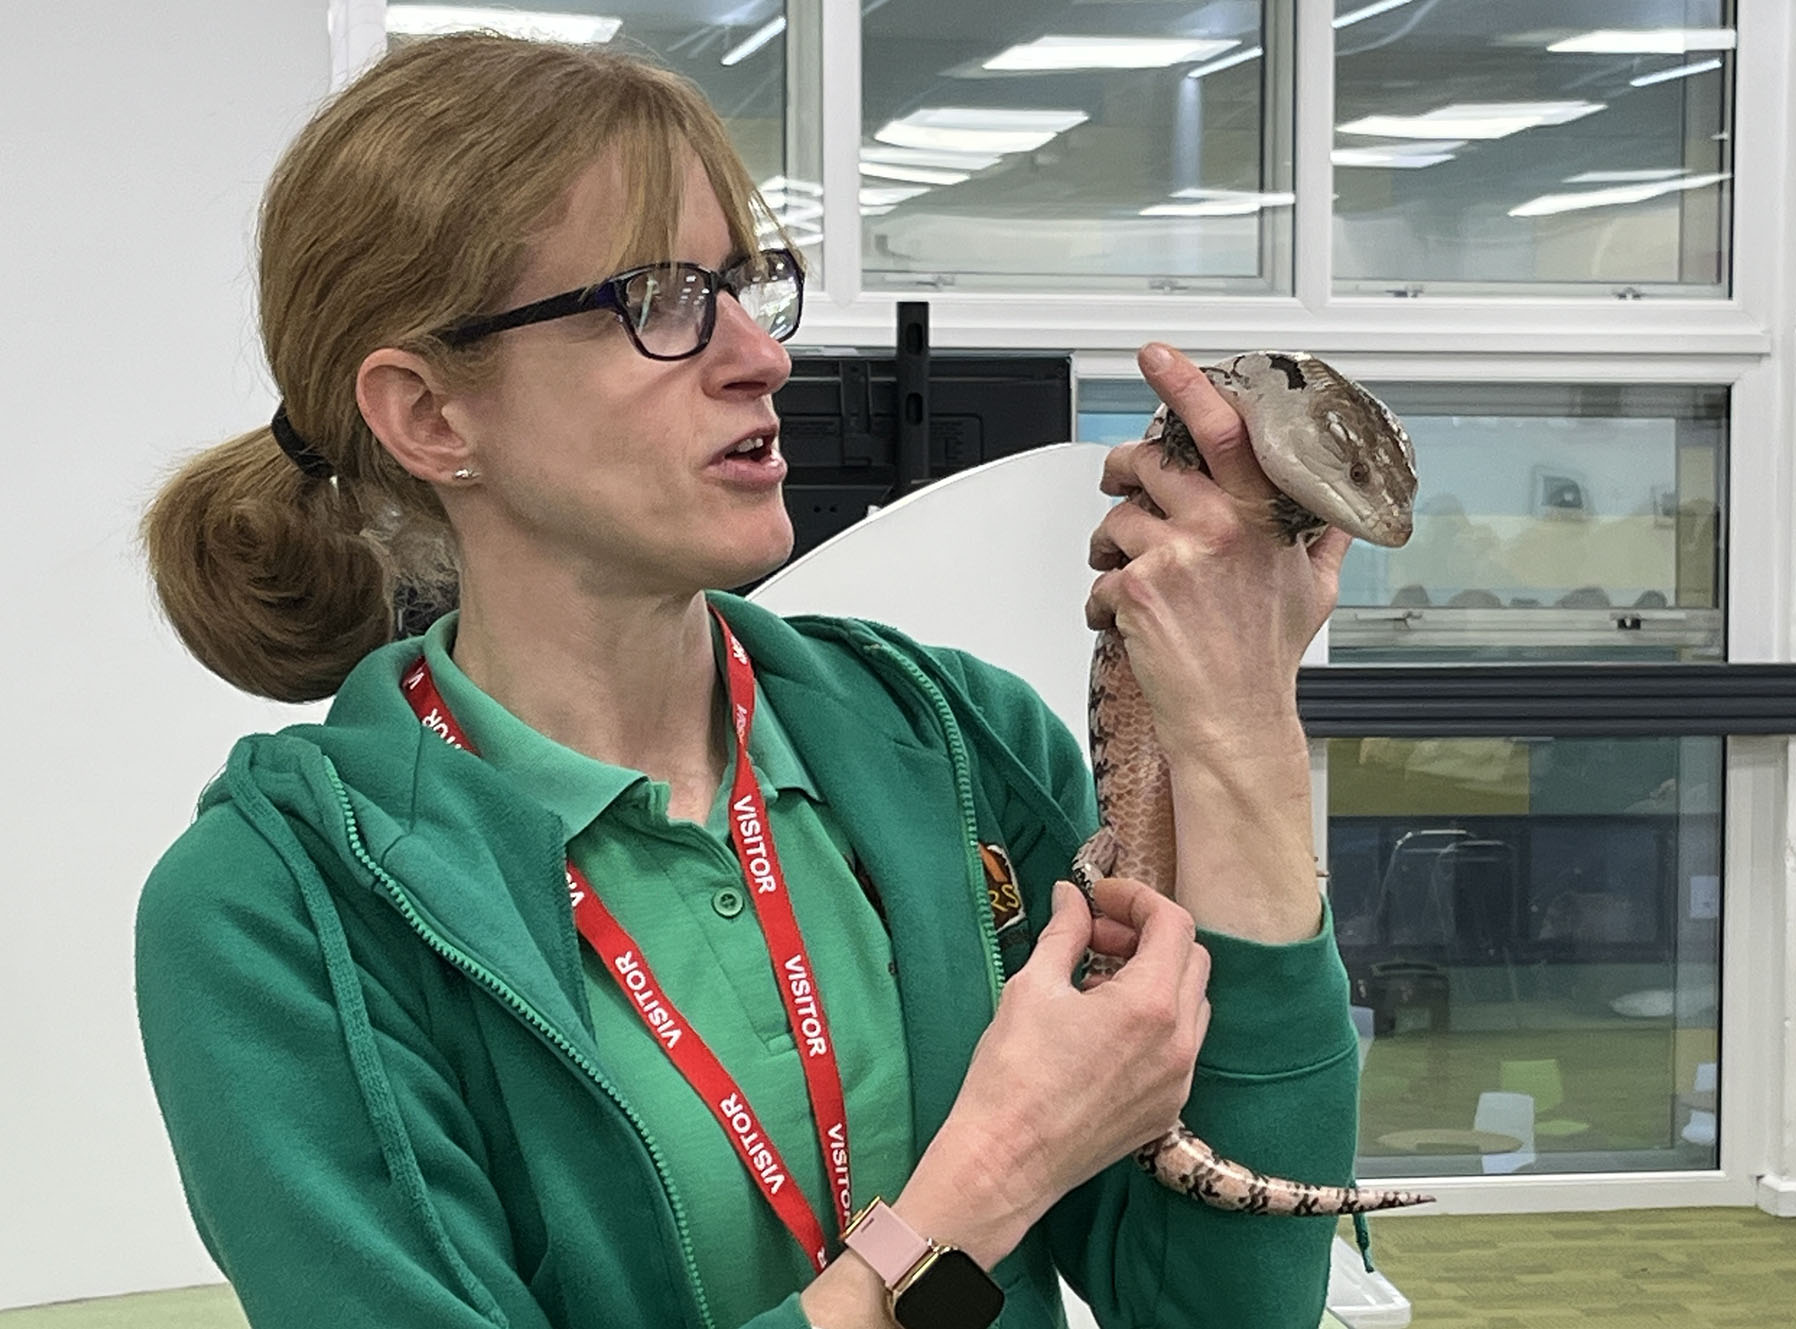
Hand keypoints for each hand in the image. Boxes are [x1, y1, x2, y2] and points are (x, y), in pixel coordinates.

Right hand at [902, 878, 1210, 1259]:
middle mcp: (1179, 1042)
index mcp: (1149, 1005)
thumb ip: (1066, 933)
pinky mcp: (1167, 1109)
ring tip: (1096, 983)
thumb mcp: (1033, 987)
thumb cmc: (1012, 1072)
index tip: (1099, 900)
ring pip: (1192, 1004)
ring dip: (1155, 978)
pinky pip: (1181, 1047)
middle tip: (1096, 938)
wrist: (1005, 1161)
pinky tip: (1104, 1028)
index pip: (1173, 924)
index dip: (1137, 899)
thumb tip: (1072, 898)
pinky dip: (1155, 1021)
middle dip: (1147, 936)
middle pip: (1191, 959)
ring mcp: (1178, 1080)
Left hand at [1084, 342, 1351, 754]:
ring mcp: (1173, 555)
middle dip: (1124, 468)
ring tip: (1127, 572)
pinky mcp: (1135, 588)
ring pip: (1117, 518)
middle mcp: (1216, 527)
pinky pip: (1100, 574)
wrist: (1233, 718)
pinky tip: (1126, 620)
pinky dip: (1103, 599)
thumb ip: (1322, 538)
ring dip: (1112, 544)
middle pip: (1147, 461)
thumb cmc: (1268, 657)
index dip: (1185, 385)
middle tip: (1121, 481)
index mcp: (1259, 515)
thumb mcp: (1316, 587)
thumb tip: (1340, 509)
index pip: (1224, 430)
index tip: (1158, 355)